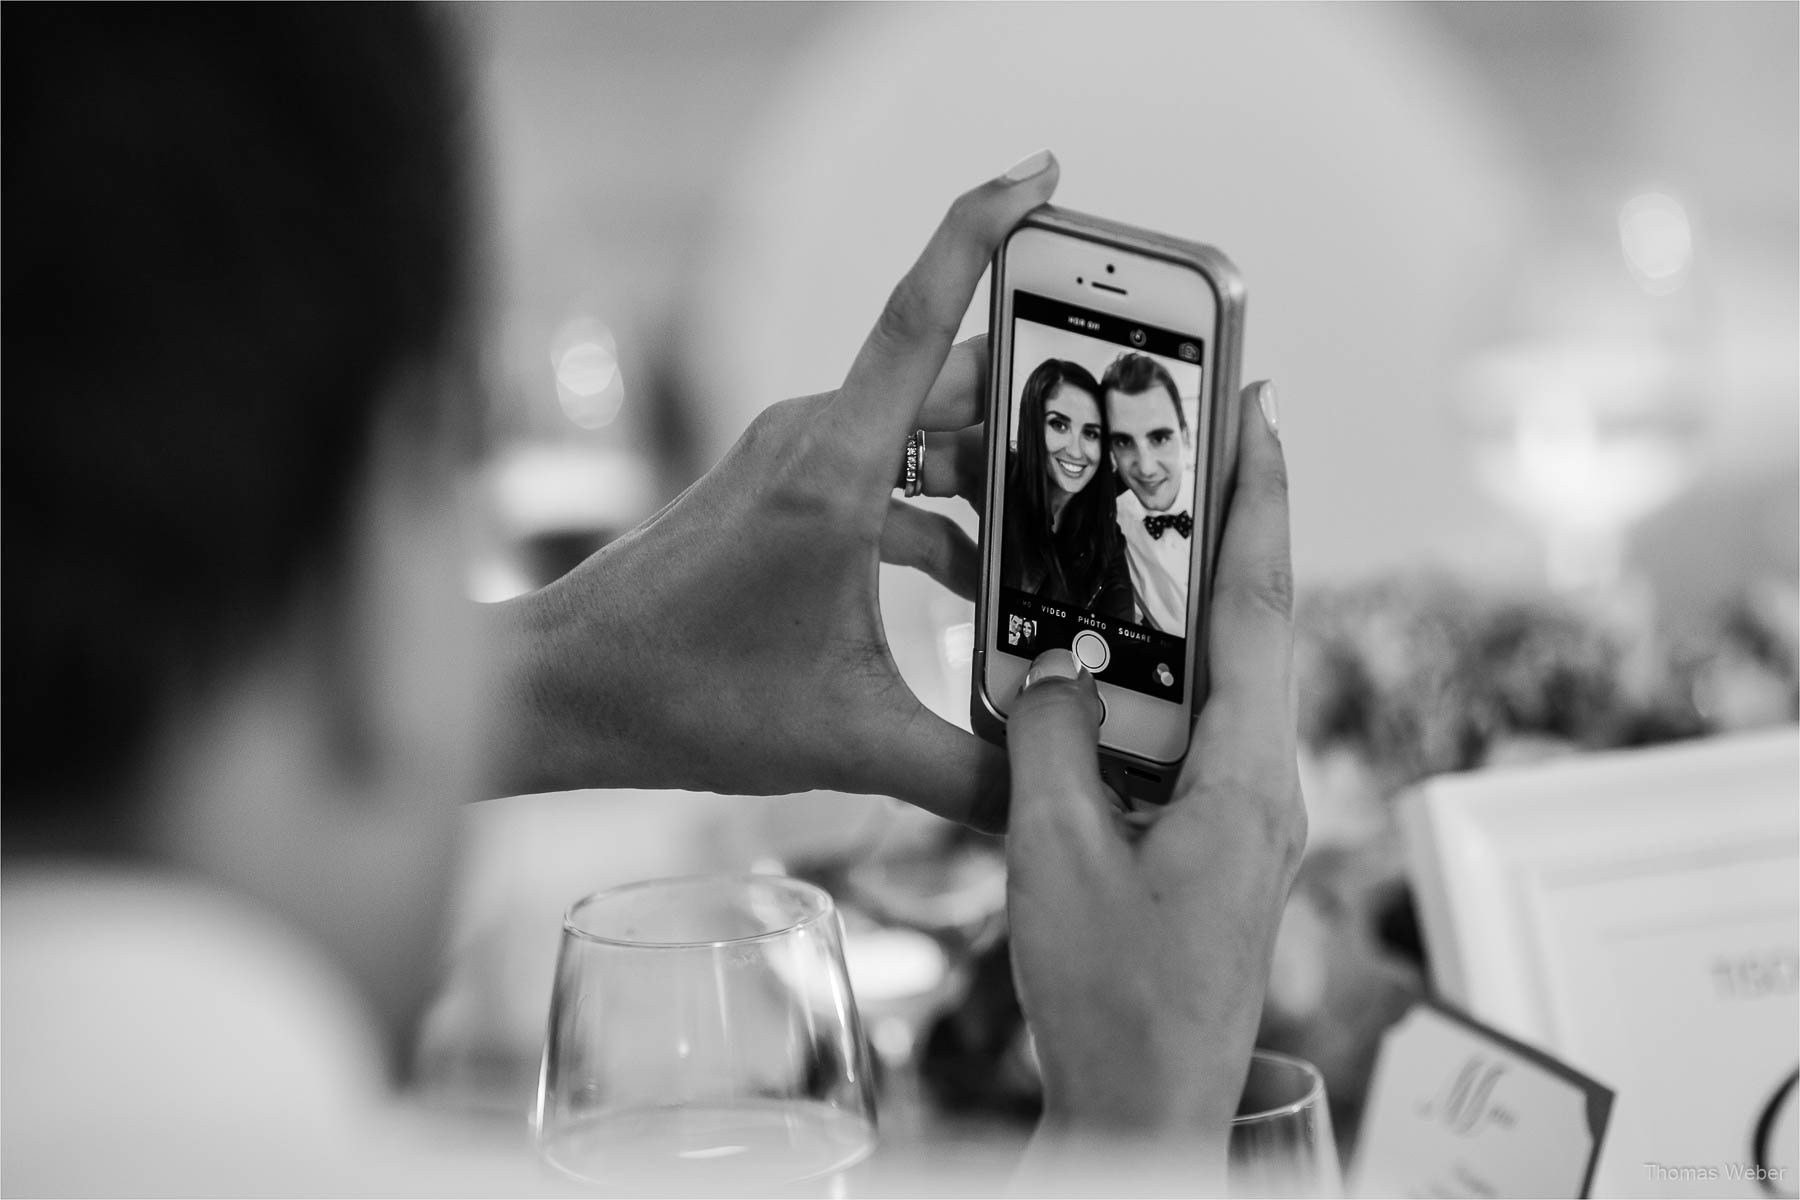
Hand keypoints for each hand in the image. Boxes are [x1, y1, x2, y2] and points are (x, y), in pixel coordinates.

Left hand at [479, 153, 1061, 830]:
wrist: (569, 689)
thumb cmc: (681, 697)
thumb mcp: (845, 740)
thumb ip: (966, 770)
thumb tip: (1053, 793)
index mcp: (835, 470)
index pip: (921, 312)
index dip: (984, 229)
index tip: (1043, 173)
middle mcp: (814, 439)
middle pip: (951, 382)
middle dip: (1043, 397)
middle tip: (1130, 420)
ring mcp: (794, 459)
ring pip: (921, 432)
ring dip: (993, 468)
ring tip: (1072, 511)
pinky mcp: (783, 489)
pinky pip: (886, 472)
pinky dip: (940, 509)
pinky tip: (979, 573)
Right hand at [1004, 382, 1304, 1175]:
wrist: (1144, 1102)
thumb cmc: (1116, 1001)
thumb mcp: (1057, 855)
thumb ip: (1049, 744)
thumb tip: (1048, 675)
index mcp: (1244, 780)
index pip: (1259, 608)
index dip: (1259, 501)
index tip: (1259, 412)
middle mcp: (1261, 787)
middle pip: (1248, 630)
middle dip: (1224, 531)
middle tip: (1197, 443)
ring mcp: (1239, 815)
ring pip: (1214, 683)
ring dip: (1179, 611)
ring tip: (1136, 538)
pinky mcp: (1209, 840)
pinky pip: (1183, 735)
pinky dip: (1147, 687)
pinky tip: (1094, 675)